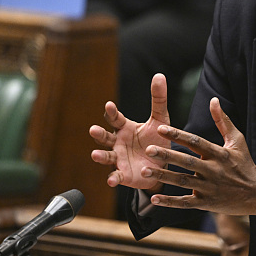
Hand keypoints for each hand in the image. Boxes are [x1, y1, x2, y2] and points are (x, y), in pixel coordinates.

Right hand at [89, 73, 172, 190]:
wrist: (162, 164)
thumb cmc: (157, 139)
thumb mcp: (160, 119)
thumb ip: (158, 99)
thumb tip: (160, 75)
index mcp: (125, 127)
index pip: (115, 118)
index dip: (112, 112)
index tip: (109, 105)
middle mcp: (117, 142)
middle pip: (105, 137)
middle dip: (98, 134)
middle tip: (93, 130)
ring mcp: (118, 159)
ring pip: (106, 156)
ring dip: (100, 156)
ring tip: (95, 155)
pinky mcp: (123, 174)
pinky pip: (116, 176)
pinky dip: (113, 178)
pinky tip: (112, 180)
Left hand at [139, 96, 255, 217]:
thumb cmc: (244, 163)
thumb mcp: (237, 140)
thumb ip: (223, 120)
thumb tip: (213, 99)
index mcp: (220, 154)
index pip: (196, 142)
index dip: (178, 135)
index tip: (161, 128)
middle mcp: (214, 171)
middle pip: (187, 162)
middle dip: (167, 156)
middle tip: (149, 149)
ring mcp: (210, 188)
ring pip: (183, 182)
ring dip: (163, 177)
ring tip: (145, 171)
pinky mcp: (207, 204)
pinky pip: (185, 203)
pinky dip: (169, 202)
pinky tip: (153, 199)